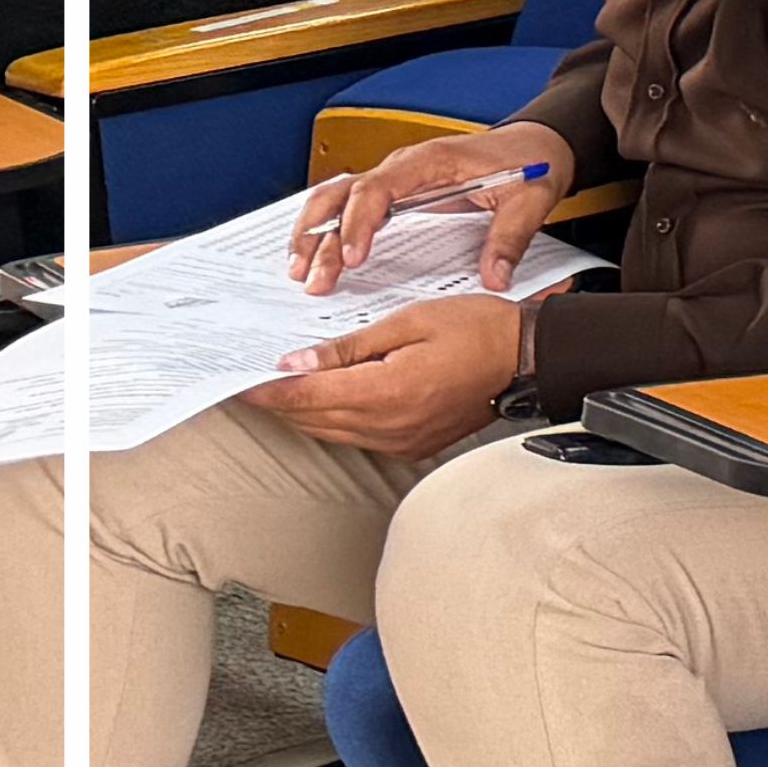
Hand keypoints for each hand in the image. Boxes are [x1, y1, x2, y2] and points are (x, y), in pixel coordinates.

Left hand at [244, 288, 537, 458]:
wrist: (528, 359)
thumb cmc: (479, 330)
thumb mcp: (410, 321)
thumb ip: (350, 345)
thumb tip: (298, 361)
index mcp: (387, 391)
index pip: (306, 396)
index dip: (267, 390)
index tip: (239, 381)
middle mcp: (389, 425)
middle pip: (311, 419)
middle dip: (279, 401)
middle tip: (251, 382)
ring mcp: (400, 440)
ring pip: (329, 433)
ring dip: (303, 413)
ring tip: (282, 390)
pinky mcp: (411, 446)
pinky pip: (356, 438)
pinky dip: (333, 421)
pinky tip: (327, 402)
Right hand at [288, 123, 560, 291]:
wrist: (540, 143)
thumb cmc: (532, 163)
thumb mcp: (530, 200)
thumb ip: (510, 238)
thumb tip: (494, 278)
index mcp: (432, 162)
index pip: (378, 187)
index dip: (360, 222)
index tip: (353, 258)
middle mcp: (406, 166)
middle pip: (343, 193)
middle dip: (320, 234)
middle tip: (311, 277)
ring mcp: (398, 177)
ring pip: (337, 197)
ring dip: (314, 232)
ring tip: (300, 271)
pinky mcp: (398, 190)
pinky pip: (351, 205)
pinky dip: (329, 228)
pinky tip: (317, 256)